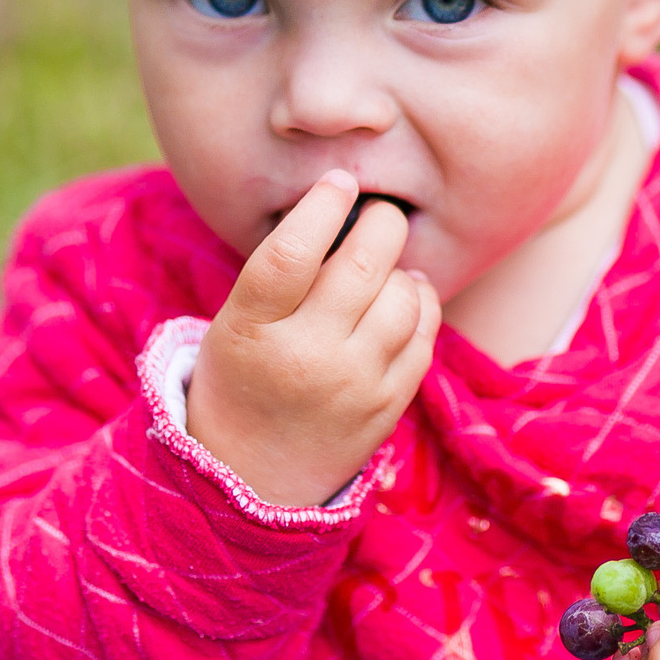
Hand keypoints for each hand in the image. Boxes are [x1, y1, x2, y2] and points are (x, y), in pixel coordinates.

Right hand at [186, 169, 441, 507]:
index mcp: (251, 330)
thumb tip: (348, 202)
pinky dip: (421, 305)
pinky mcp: (388, 406)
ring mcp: (352, 385)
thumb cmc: (242, 376)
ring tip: (383, 267)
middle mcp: (304, 357)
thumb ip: (284, 271)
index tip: (339, 182)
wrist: (252, 477)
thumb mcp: (234, 322)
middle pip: (364, 265)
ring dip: (401, 268)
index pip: (292, 253)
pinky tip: (403, 298)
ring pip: (404, 296)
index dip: (323, 206)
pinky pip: (424, 336)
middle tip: (378, 213)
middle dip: (381, 222)